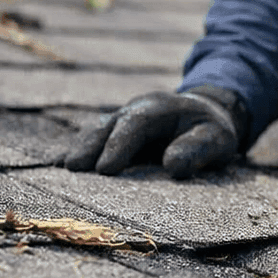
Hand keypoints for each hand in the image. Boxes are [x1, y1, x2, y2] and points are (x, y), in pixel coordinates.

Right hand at [60, 86, 247, 178]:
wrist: (204, 115)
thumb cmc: (209, 130)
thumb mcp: (216, 138)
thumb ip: (198, 149)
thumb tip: (173, 166)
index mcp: (161, 108)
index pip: (137, 123)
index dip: (119, 144)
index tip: (105, 169)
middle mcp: (137, 109)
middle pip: (109, 124)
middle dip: (91, 145)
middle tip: (74, 168)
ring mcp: (123, 119)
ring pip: (97, 130)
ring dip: (81, 147)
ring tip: (65, 168)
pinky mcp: (115, 132)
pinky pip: (95, 139)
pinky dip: (80, 150)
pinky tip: (61, 166)